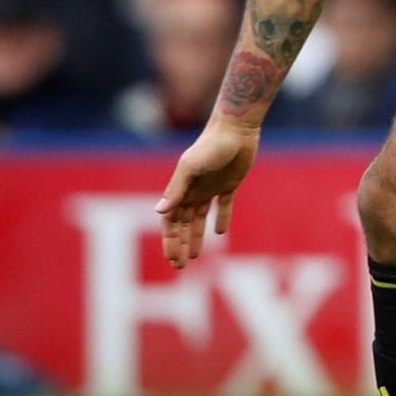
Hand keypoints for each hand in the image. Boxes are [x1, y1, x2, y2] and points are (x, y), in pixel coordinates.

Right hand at [156, 120, 259, 268]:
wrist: (236, 129)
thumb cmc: (211, 146)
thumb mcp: (190, 168)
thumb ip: (176, 190)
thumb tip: (159, 211)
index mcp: (181, 189)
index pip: (171, 221)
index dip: (170, 240)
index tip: (172, 259)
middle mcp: (193, 190)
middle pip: (183, 224)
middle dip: (180, 244)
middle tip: (180, 266)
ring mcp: (210, 188)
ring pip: (199, 219)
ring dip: (197, 237)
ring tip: (196, 256)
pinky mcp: (230, 184)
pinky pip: (223, 206)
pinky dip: (221, 218)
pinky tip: (219, 233)